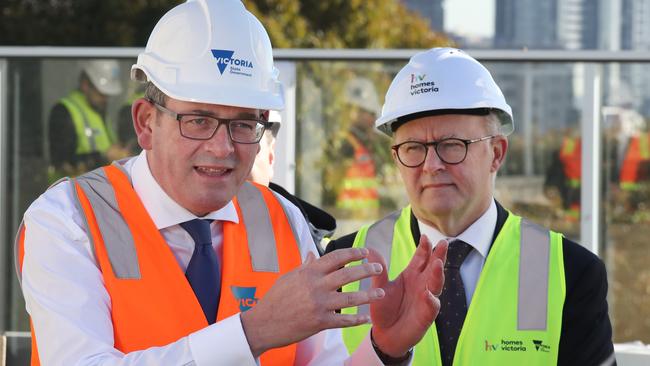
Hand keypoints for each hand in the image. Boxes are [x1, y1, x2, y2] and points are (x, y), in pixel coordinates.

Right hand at [240, 247, 385, 356]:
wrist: (263, 323)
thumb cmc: (274, 299)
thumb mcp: (288, 278)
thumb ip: (304, 267)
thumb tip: (311, 255)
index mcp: (309, 272)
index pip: (336, 257)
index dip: (353, 253)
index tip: (365, 252)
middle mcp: (316, 286)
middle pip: (348, 274)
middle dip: (366, 270)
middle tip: (379, 268)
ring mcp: (319, 304)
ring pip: (350, 297)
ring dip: (369, 295)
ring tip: (381, 293)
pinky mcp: (320, 322)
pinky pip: (343, 320)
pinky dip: (356, 320)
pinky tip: (366, 319)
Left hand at [370, 235, 447, 357]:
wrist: (385, 334)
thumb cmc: (385, 308)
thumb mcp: (379, 287)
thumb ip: (378, 270)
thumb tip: (370, 250)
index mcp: (411, 275)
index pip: (421, 258)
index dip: (424, 247)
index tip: (425, 237)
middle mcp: (422, 284)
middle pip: (434, 267)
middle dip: (439, 255)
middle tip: (443, 243)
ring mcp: (426, 299)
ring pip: (436, 284)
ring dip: (438, 274)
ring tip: (437, 263)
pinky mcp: (427, 315)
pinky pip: (432, 306)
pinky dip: (431, 300)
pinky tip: (428, 294)